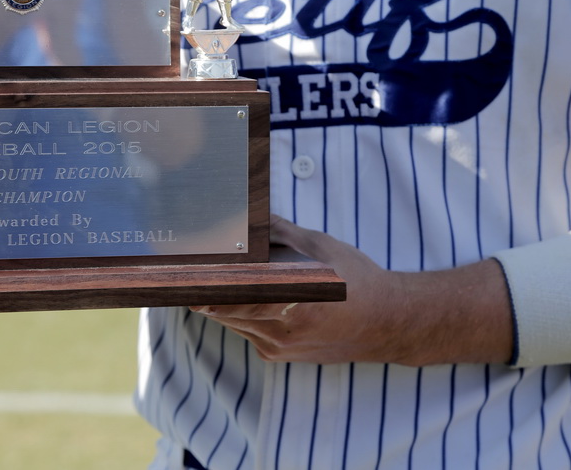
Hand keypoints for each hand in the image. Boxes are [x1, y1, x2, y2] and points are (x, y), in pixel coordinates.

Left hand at [189, 215, 512, 365]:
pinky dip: (238, 312)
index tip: (182, 272)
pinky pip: (247, 330)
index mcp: (290, 305)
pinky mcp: (278, 355)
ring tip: (209, 276)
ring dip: (221, 301)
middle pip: (224, 310)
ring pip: (232, 321)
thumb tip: (248, 215)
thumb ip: (280, 232)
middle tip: (187, 268)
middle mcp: (279, 333)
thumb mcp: (320, 248)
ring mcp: (278, 347)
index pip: (228, 299)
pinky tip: (242, 293)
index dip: (201, 285)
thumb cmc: (356, 281)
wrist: (388, 324)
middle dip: (207, 289)